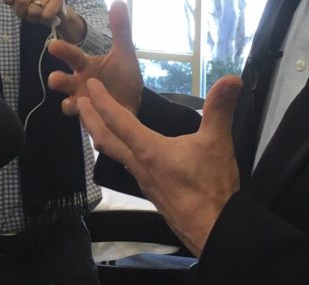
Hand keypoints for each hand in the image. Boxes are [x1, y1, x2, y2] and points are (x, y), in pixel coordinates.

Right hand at [48, 0, 142, 114]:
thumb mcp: (124, 53)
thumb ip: (120, 29)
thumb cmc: (124, 78)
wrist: (133, 105)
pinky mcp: (89, 118)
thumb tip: (118, 1)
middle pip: (63, 80)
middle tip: (54, 79)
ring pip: (68, 102)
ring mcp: (82, 101)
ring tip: (72, 101)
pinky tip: (89, 115)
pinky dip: (83, 118)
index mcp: (87, 65)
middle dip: (57, 80)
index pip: (72, 55)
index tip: (52, 45)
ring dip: (68, 102)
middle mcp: (79, 82)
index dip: (62, 50)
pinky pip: (81, 119)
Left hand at [78, 76, 242, 254]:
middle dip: (89, 119)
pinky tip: (129, 150)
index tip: (90, 85)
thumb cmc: (210, 188)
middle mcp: (138, 165)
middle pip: (104, 139)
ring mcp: (143, 181)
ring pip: (114, 154)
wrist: (212, 230)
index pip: (118, 120)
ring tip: (96, 123)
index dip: (102, 100)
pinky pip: (127, 165)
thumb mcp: (217, 143)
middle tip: (76, 102)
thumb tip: (232, 78)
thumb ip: (221, 109)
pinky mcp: (151, 191)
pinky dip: (119, 150)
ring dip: (101, 136)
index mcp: (148, 150)